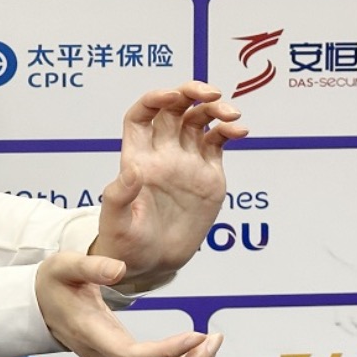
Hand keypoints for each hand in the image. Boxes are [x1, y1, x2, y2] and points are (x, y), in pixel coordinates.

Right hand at [35, 252, 222, 356]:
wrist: (38, 305)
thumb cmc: (53, 284)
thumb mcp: (64, 265)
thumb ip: (91, 265)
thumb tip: (121, 270)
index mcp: (91, 334)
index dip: (168, 352)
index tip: (196, 334)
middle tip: (214, 339)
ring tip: (211, 345)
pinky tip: (195, 352)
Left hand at [91, 81, 247, 291]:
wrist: (152, 264)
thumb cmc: (125, 245)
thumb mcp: (116, 223)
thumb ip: (119, 197)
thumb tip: (130, 170)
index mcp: (137, 158)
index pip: (142, 115)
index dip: (155, 99)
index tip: (171, 96)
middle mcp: (162, 153)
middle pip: (175, 108)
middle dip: (191, 92)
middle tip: (212, 93)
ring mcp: (186, 161)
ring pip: (200, 120)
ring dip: (215, 109)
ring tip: (232, 116)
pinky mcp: (208, 174)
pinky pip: (218, 142)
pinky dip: (229, 130)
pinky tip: (240, 131)